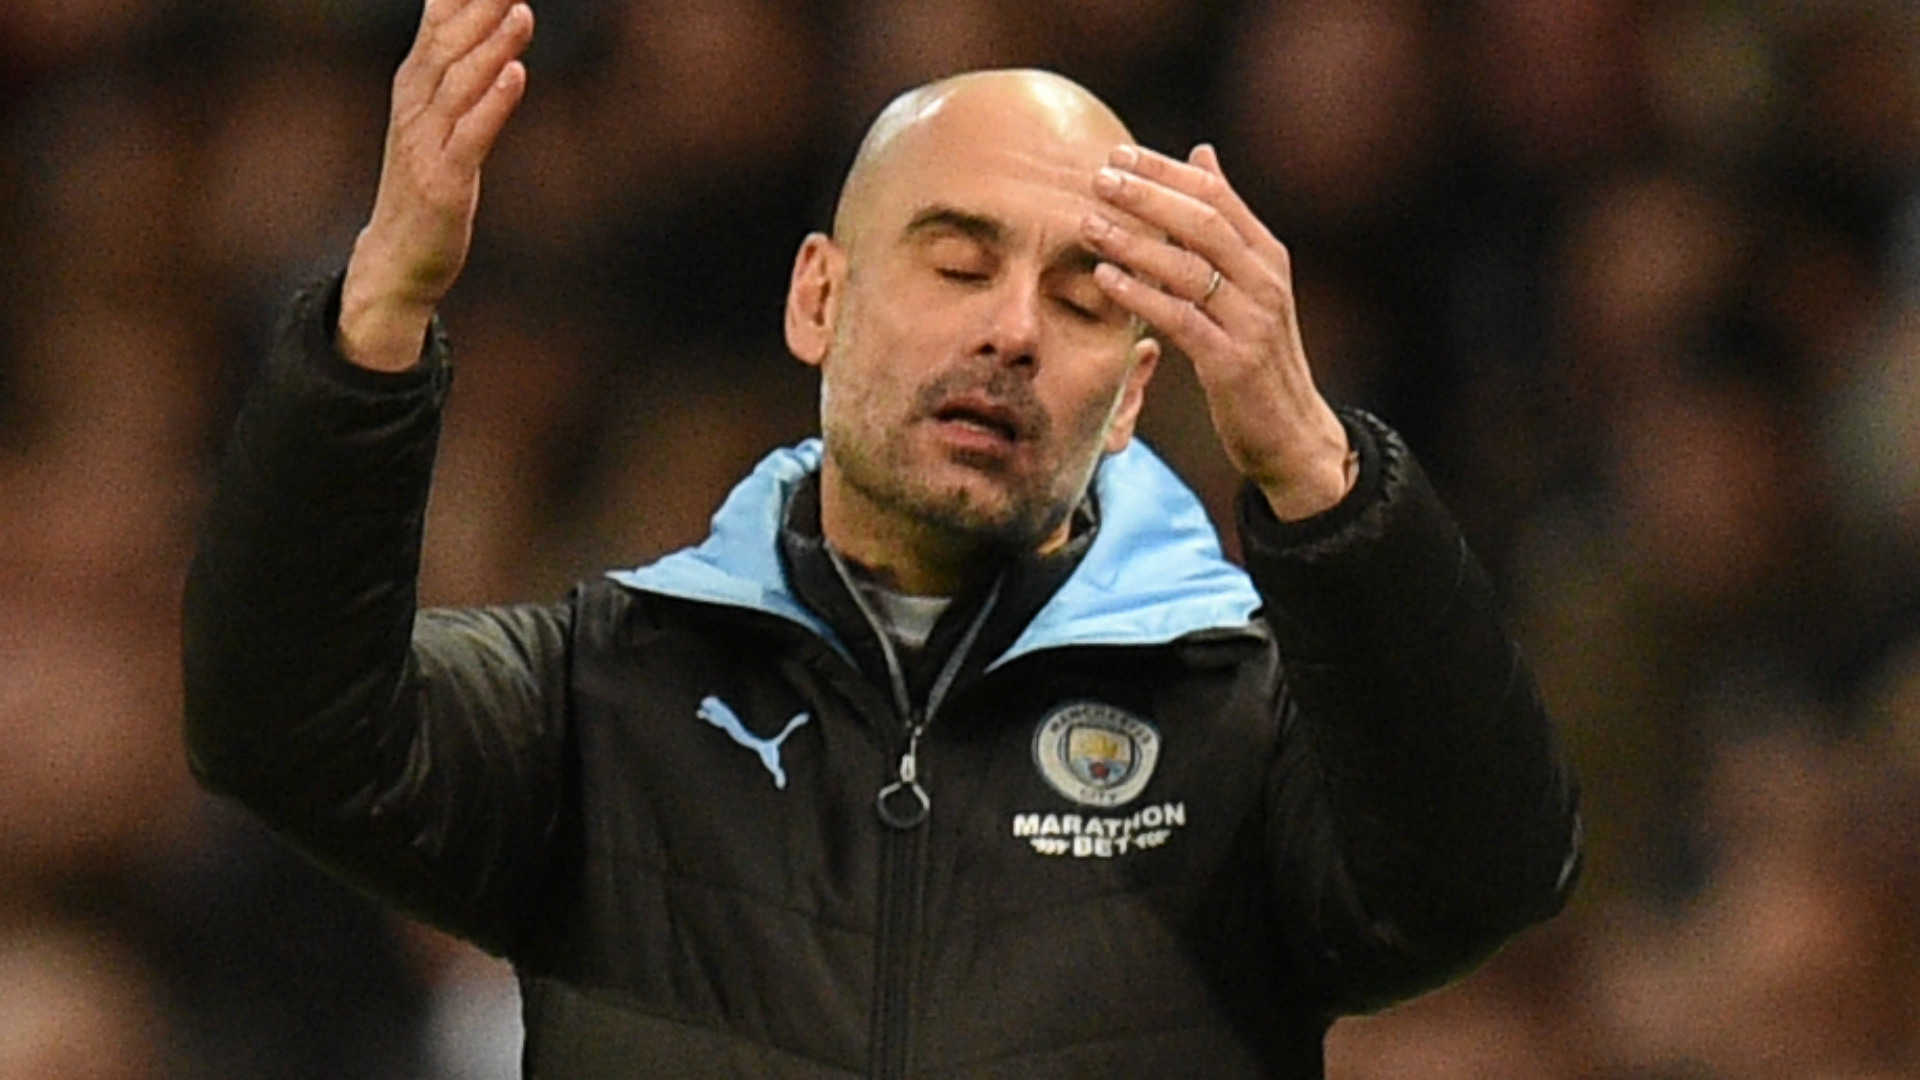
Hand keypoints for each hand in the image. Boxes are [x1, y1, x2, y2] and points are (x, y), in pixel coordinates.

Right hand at [338, 0, 533, 370]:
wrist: (395, 257)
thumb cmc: (424, 179)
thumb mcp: (433, 116)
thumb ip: (450, 65)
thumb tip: (467, 14)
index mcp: (413, 86)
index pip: (436, 22)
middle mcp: (414, 106)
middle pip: (447, 44)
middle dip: (479, 6)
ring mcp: (425, 144)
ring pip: (459, 85)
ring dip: (492, 47)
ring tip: (521, 11)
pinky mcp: (443, 182)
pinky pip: (471, 137)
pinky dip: (493, 105)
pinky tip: (517, 77)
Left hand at [1083, 144, 1353, 520]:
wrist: (1291, 432)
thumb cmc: (1257, 354)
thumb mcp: (1247, 282)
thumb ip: (1224, 222)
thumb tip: (1202, 153)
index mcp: (1267, 255)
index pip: (1216, 196)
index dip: (1167, 171)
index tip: (1120, 155)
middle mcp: (1264, 281)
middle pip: (1203, 222)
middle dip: (1148, 196)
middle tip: (1099, 178)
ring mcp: (1252, 321)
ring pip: (1189, 267)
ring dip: (1134, 242)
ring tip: (1089, 225)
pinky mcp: (1233, 362)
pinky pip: (1181, 319)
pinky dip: (1142, 295)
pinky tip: (1105, 279)